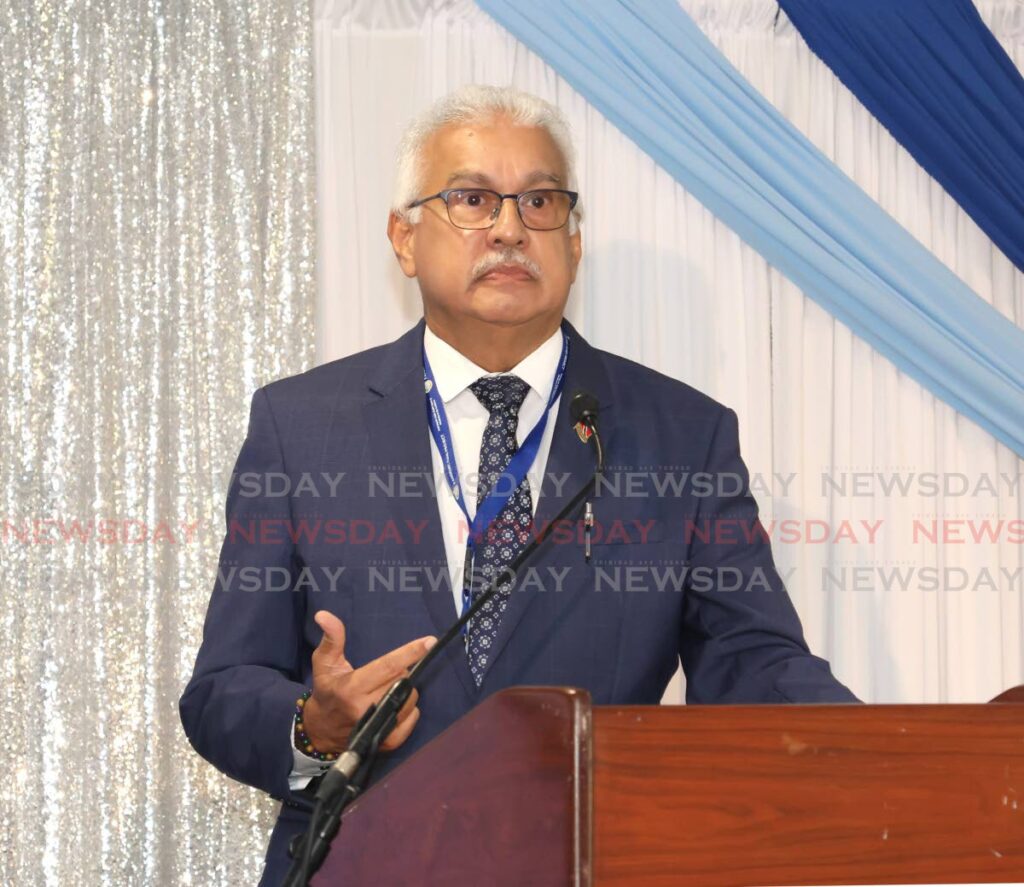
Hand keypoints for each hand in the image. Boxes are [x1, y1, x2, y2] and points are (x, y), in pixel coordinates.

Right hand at [302, 610, 435, 753]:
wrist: (321, 731)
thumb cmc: (327, 691)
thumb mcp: (324, 663)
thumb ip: (331, 638)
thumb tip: (324, 615)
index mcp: (352, 688)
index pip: (387, 666)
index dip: (409, 653)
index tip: (429, 641)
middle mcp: (365, 709)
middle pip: (403, 681)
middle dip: (402, 671)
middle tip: (387, 673)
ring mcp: (377, 727)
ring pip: (410, 699)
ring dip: (406, 690)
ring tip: (388, 689)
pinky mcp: (387, 743)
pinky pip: (413, 718)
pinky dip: (409, 709)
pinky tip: (395, 706)